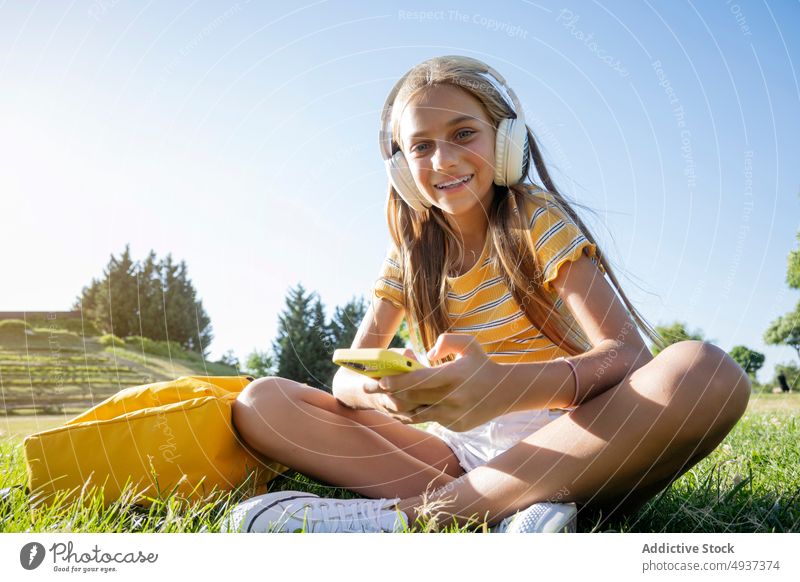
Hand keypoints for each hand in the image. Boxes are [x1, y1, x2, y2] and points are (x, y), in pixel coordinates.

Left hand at [365, 334, 502, 431]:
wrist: (505, 393)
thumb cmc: (482, 364)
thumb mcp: (469, 344)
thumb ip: (446, 341)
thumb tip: (425, 355)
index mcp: (454, 376)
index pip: (419, 380)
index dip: (397, 381)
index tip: (380, 379)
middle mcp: (452, 399)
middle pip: (412, 398)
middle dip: (388, 393)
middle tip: (368, 387)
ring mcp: (453, 416)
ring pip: (417, 414)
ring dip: (397, 407)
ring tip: (381, 399)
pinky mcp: (455, 426)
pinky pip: (429, 421)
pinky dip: (414, 415)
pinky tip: (401, 409)